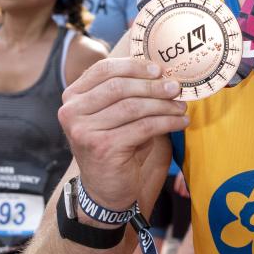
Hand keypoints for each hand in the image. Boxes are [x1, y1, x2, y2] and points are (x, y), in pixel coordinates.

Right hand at [58, 59, 188, 211]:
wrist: (106, 187)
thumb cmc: (115, 144)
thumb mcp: (115, 114)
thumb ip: (127, 91)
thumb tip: (163, 73)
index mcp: (73, 97)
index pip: (104, 70)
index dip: (134, 66)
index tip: (159, 69)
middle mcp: (72, 112)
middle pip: (119, 87)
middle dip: (153, 86)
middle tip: (176, 88)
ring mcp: (84, 131)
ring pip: (133, 107)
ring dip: (163, 105)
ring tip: (181, 107)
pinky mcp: (103, 147)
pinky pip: (143, 127)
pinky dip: (167, 122)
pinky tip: (181, 123)